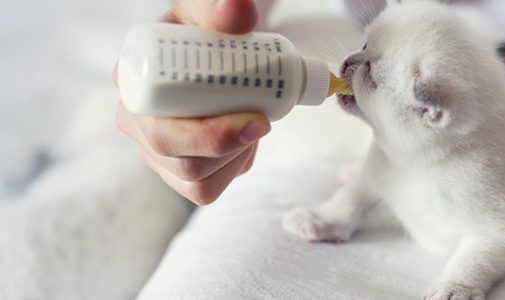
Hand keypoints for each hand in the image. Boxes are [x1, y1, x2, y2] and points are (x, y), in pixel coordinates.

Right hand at [115, 0, 268, 204]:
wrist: (216, 50)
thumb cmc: (205, 32)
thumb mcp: (205, 13)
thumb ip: (219, 9)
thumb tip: (239, 11)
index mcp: (133, 83)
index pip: (158, 128)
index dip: (207, 136)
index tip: (254, 120)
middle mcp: (137, 124)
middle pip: (179, 162)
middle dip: (229, 149)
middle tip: (264, 122)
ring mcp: (156, 153)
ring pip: (197, 182)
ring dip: (236, 157)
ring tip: (251, 120)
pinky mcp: (180, 172)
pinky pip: (208, 187)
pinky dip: (234, 166)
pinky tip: (243, 139)